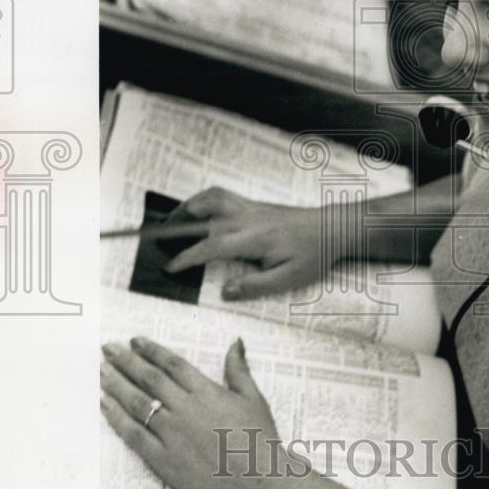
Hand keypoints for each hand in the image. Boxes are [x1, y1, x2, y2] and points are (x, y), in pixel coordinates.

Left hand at [100, 336, 282, 488]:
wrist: (259, 482)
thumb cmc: (259, 439)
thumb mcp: (253, 398)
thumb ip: (238, 369)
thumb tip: (235, 342)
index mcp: (206, 391)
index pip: (172, 364)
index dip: (151, 350)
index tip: (133, 341)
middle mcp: (185, 408)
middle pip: (150, 379)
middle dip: (125, 361)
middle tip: (107, 349)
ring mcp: (172, 434)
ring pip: (138, 404)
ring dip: (117, 385)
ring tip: (101, 372)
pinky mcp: (164, 460)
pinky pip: (134, 436)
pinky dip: (117, 419)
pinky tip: (105, 406)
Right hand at [163, 187, 335, 299]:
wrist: (333, 228)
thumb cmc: (313, 255)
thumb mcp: (288, 279)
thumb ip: (255, 287)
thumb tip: (224, 292)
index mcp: (253, 239)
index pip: (210, 247)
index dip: (187, 258)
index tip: (169, 268)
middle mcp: (246, 219)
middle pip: (203, 215)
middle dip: (175, 227)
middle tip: (155, 239)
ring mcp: (249, 208)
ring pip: (210, 199)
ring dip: (187, 208)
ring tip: (171, 223)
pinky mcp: (254, 205)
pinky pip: (221, 196)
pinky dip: (202, 200)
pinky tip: (197, 213)